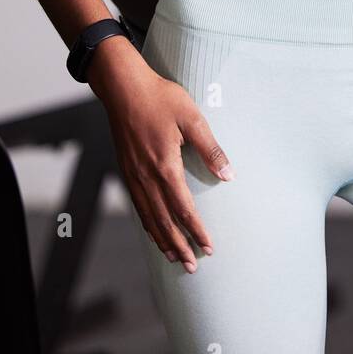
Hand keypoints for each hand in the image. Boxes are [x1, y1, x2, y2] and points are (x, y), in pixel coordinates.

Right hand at [94, 46, 233, 270]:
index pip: (184, 209)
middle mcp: (146, 177)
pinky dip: (148, 223)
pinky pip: (137, 205)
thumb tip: (229, 175)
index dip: (197, 231)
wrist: (123, 87)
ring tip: (174, 257)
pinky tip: (154, 229)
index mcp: (165, 166)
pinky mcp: (126, 169)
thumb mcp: (192, 118)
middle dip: (179, 246)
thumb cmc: (160, 98)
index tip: (209, 247)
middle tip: (193, 266)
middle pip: (164, 222)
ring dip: (162, 239)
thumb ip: (210, 148)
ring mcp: (133, 175)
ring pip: (148, 217)